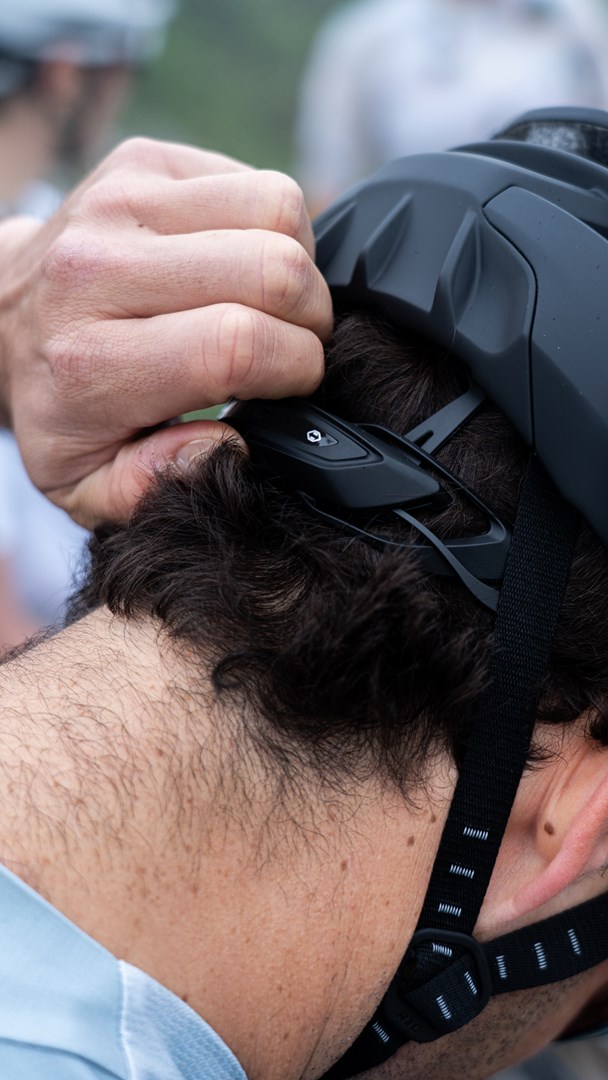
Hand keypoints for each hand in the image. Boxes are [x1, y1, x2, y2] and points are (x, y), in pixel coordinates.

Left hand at [0, 138, 331, 527]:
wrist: (2, 320)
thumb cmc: (62, 405)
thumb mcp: (88, 482)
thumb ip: (154, 486)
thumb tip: (226, 442)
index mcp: (92, 361)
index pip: (238, 342)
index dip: (295, 366)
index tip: (292, 382)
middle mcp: (98, 269)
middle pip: (274, 269)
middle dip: (311, 317)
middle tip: (292, 343)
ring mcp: (120, 202)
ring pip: (279, 210)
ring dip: (299, 264)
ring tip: (270, 302)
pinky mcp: (143, 162)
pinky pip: (259, 181)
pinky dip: (274, 226)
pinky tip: (243, 261)